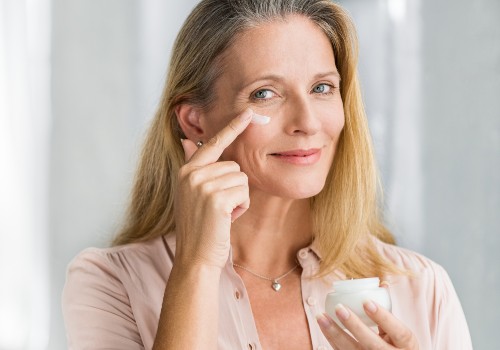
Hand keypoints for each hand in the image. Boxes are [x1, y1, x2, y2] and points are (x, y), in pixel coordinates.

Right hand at [174, 109, 252, 268]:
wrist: (195, 257)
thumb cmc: (199, 227)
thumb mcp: (191, 194)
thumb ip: (194, 167)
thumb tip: (187, 141)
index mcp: (186, 171)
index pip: (213, 143)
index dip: (232, 127)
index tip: (248, 112)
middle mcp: (191, 174)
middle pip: (234, 166)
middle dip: (234, 188)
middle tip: (219, 208)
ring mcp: (202, 185)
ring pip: (241, 178)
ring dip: (239, 198)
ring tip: (222, 214)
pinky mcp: (215, 198)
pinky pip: (244, 192)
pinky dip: (241, 207)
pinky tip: (227, 219)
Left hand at [317, 300, 418, 349]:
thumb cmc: (399, 346)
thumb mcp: (401, 332)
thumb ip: (388, 311)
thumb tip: (382, 284)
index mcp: (407, 345)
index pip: (398, 331)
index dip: (383, 317)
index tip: (366, 301)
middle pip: (372, 344)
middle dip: (354, 326)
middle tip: (339, 308)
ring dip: (334, 333)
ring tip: (321, 316)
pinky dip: (332, 340)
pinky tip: (324, 326)